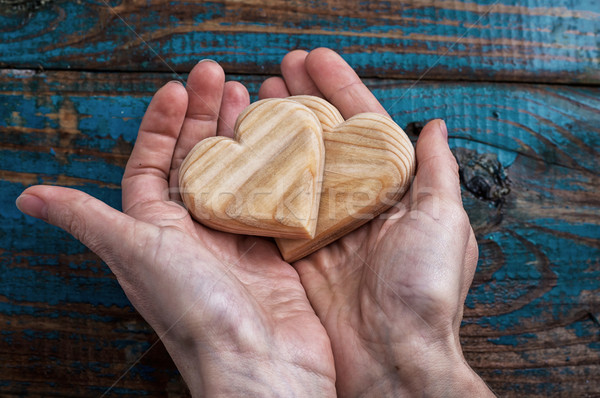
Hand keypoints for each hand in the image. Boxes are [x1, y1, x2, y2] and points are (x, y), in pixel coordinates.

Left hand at [16, 60, 335, 395]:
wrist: (261, 363)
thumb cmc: (193, 310)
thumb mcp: (136, 254)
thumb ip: (90, 221)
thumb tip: (27, 197)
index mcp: (156, 230)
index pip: (153, 165)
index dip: (161, 125)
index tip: (177, 88)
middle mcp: (194, 233)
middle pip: (197, 161)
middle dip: (204, 116)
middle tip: (220, 75)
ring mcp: (235, 240)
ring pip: (236, 175)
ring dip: (241, 136)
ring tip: (252, 96)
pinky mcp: (272, 250)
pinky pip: (271, 200)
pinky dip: (278, 171)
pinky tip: (285, 144)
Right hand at [260, 48, 494, 396]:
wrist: (392, 358)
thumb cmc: (425, 290)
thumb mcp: (444, 223)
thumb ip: (437, 172)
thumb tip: (436, 126)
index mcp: (394, 192)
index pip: (365, 126)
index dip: (341, 90)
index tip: (314, 59)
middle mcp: (357, 204)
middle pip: (325, 141)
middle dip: (304, 101)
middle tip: (279, 69)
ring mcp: (324, 227)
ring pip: (298, 168)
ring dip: (279, 131)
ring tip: (258, 96)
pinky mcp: (297, 253)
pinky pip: (276, 209)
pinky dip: (261, 179)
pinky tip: (245, 151)